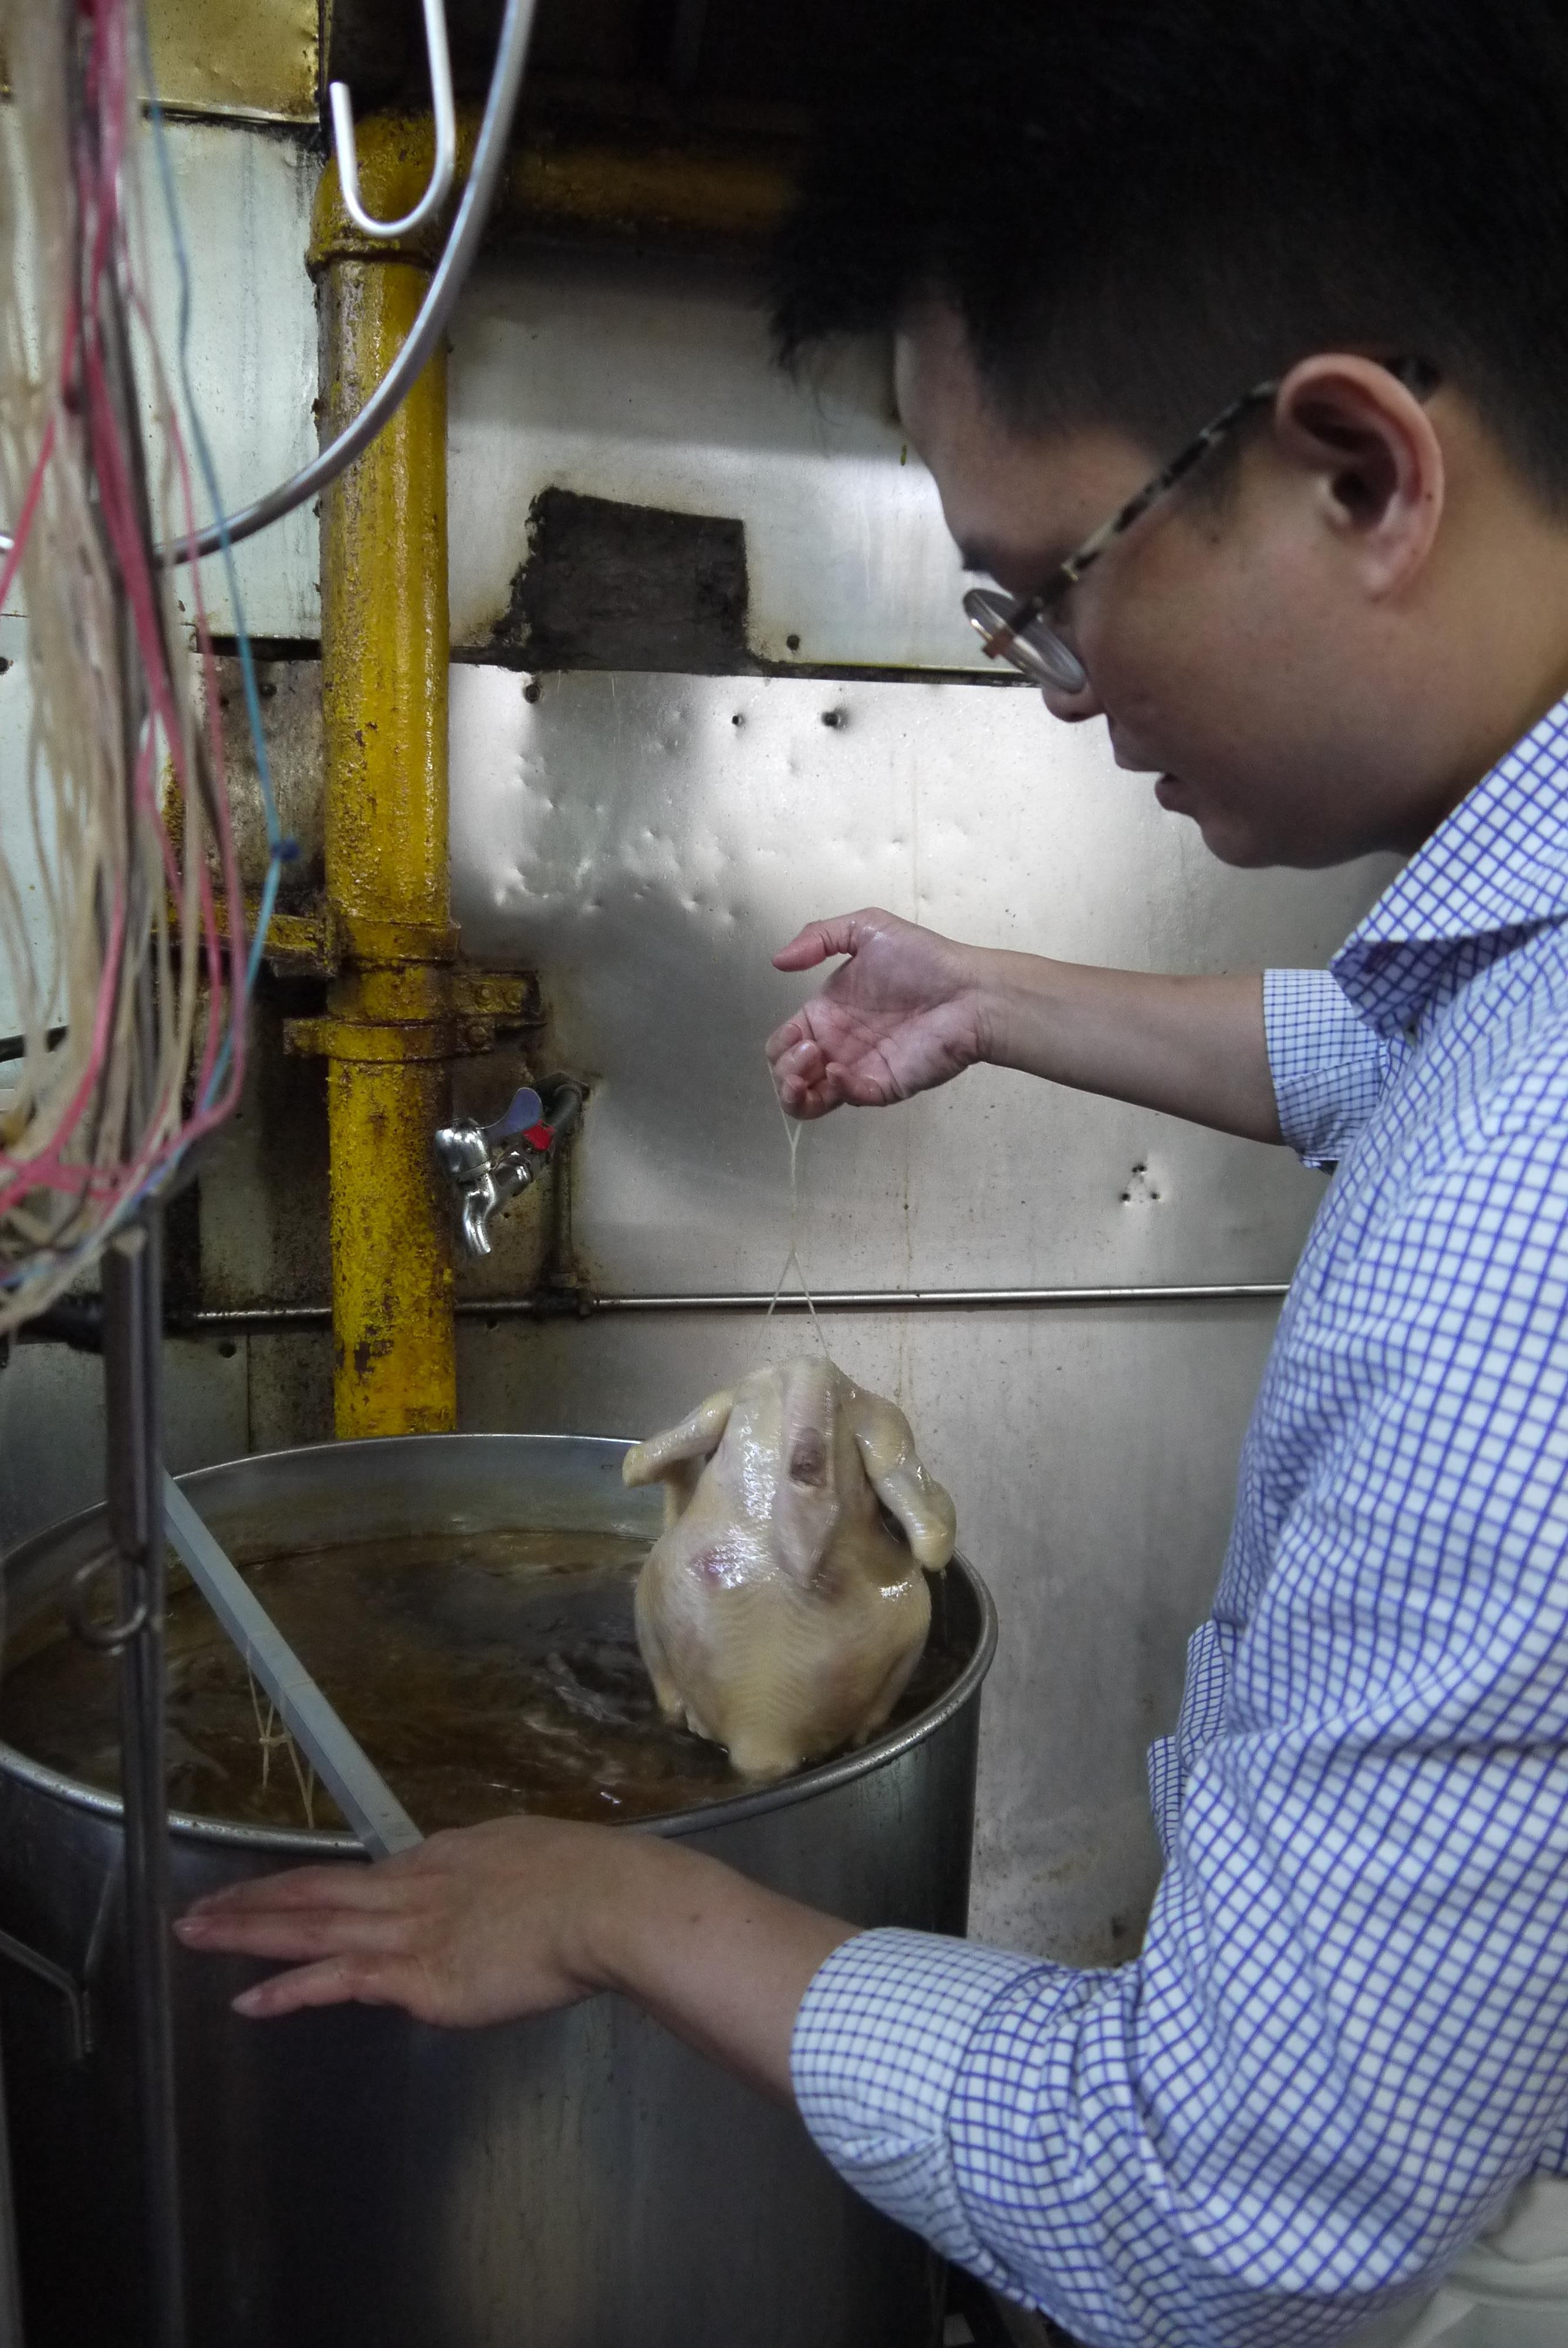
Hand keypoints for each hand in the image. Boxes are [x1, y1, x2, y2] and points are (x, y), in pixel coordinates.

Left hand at [175, 1815, 643, 2025]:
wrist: (603, 1903)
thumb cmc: (587, 1880)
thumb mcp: (526, 1857)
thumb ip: (493, 1876)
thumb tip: (486, 1891)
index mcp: (441, 1859)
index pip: (358, 1876)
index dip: (306, 1884)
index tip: (274, 1891)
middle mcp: (413, 1889)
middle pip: (316, 1891)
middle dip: (252, 1902)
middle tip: (195, 1909)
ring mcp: (409, 1933)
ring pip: (312, 1926)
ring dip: (248, 1933)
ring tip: (194, 1935)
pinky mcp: (417, 1978)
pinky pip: (338, 1982)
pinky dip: (289, 1989)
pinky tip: (248, 2001)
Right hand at [766, 908, 990, 1117]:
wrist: (969, 990)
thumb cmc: (923, 959)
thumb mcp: (866, 928)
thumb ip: (818, 937)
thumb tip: (777, 961)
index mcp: (828, 1014)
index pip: (783, 1043)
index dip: (780, 1045)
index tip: (801, 1032)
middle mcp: (838, 1046)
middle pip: (787, 1077)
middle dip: (783, 1069)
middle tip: (811, 1048)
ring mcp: (859, 1069)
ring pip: (808, 1102)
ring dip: (795, 1092)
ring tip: (813, 1065)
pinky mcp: (883, 1086)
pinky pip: (848, 1100)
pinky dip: (836, 1089)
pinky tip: (840, 1069)